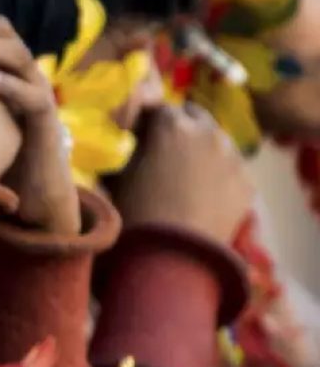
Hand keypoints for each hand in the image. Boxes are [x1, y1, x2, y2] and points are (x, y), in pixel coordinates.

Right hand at [107, 103, 252, 242]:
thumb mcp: (119, 179)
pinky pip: (230, 169)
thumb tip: (128, 148)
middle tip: (165, 151)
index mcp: (171, 126)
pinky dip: (218, 175)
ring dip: (201, 148)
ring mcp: (233, 157)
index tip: (138, 136)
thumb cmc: (135, 216)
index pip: (158, 108)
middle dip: (180, 127)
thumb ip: (127, 154)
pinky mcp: (247, 182)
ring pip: (216, 140)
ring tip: (187, 175)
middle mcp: (208, 132)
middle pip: (194, 115)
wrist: (173, 258)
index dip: (146, 122)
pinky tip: (204, 196)